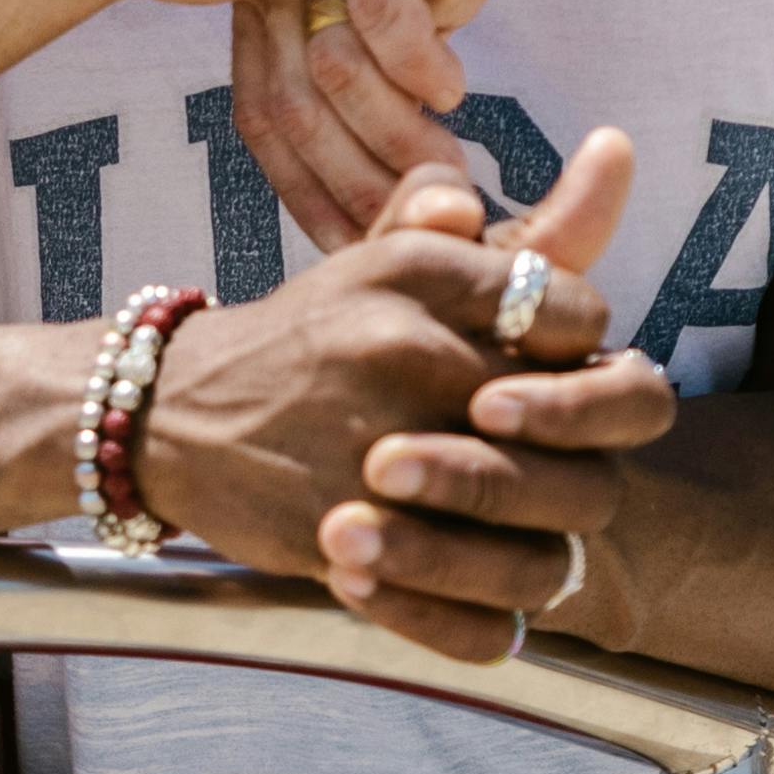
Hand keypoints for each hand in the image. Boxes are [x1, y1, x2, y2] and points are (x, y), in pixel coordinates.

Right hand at [128, 132, 648, 660]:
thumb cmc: (303, 338)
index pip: (572, 313)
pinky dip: (481, 619)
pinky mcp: (338, 535)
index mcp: (417, 272)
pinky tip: (481, 604)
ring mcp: (368, 448)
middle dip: (579, 456)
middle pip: (573, 427)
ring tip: (517, 538)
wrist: (166, 410)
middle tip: (554, 466)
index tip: (562, 371)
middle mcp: (398, 348)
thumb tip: (607, 154)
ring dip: (540, 543)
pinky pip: (464, 608)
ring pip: (535, 528)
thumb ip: (480, 222)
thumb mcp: (376, 258)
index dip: (588, 352)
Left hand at [229, 0, 468, 234]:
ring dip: (396, 133)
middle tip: (429, 215)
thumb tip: (410, 211)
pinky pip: (381, 12)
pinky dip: (417, 63)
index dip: (307, 198)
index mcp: (262, 25)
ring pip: (333, 71)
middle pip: (292, 112)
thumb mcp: (374, 31)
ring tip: (451, 162)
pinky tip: (451, 87)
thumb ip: (367, 104)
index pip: (263, 128)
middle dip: (360, 183)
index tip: (356, 246)